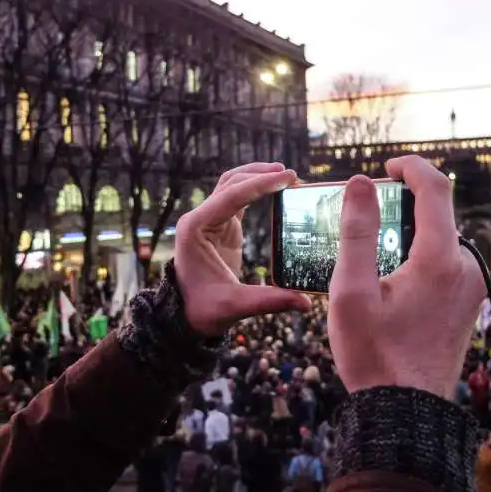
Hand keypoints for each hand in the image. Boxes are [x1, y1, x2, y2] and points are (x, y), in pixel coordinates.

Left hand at [174, 163, 309, 335]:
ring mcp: (209, 220)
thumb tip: (306, 302)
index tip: (287, 177)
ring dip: (256, 177)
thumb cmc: (203, 310)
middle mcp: (199, 218)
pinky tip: (276, 188)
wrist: (184, 316)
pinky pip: (237, 199)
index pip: (232, 196)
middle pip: (232, 183)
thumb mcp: (236, 305)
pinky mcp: (219, 227)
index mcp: (196, 228)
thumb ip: (271, 300)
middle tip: (292, 175)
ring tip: (285, 175)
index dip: (261, 184)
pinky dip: (255, 190)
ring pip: (233, 185)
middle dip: (261, 175)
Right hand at [328, 156, 484, 399]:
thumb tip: (359, 183)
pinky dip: (420, 257)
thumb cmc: (375, 357)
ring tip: (372, 258)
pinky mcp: (470, 303)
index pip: (435, 188)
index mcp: (441, 259)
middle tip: (366, 219)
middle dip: (403, 205)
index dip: (411, 166)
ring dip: (410, 235)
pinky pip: (447, 264)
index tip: (387, 166)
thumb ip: (356, 232)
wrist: (408, 413)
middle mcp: (467, 268)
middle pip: (438, 215)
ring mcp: (473, 287)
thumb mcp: (351, 292)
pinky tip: (392, 281)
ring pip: (441, 240)